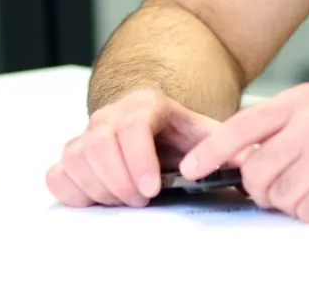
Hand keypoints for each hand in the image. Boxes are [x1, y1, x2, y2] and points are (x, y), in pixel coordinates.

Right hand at [46, 88, 220, 207]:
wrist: (158, 130)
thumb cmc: (183, 138)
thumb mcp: (209, 138)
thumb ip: (231, 151)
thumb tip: (251, 169)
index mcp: (146, 106)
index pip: (132, 126)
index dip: (138, 159)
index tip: (151, 190)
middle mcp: (110, 116)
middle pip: (97, 143)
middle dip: (118, 180)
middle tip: (140, 200)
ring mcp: (87, 136)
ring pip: (74, 159)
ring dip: (98, 188)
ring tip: (124, 201)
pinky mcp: (73, 159)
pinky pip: (57, 175)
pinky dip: (72, 192)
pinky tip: (98, 200)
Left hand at [175, 84, 308, 223]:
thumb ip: (292, 127)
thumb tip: (249, 160)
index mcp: (305, 102)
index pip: (243, 126)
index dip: (211, 150)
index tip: (191, 168)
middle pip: (256, 172)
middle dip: (264, 192)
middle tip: (290, 192)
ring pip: (280, 197)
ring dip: (298, 204)